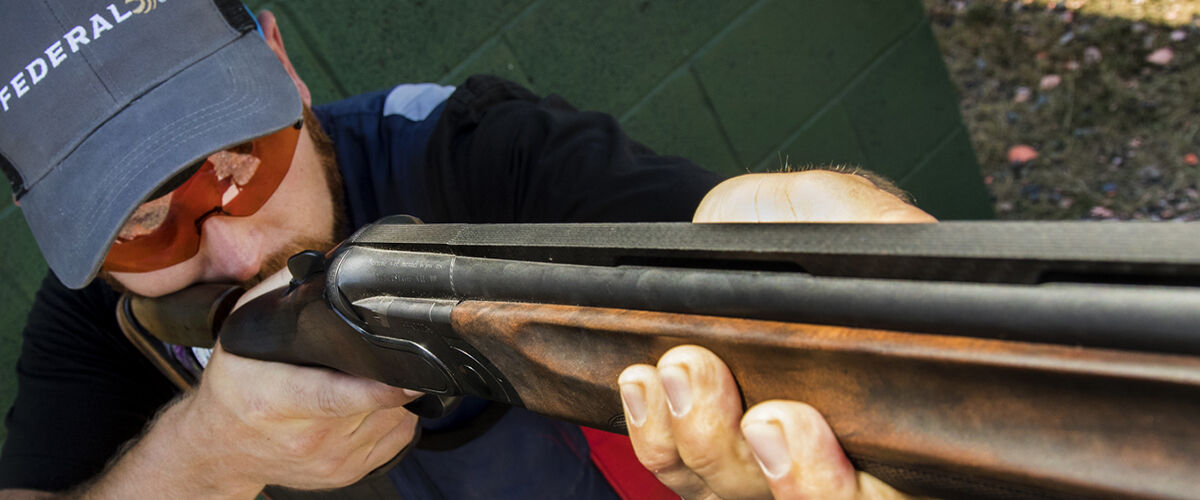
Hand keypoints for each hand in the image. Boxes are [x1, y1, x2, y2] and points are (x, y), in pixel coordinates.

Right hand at [175, 267, 421, 492]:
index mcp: (275, 401)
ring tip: (366, 378)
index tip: (410, 376)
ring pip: (396, 420)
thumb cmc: (235, 384)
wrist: (219, 447)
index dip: (377, 387)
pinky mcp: (346, 475)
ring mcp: (329, 462)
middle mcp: (304, 438)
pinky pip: (399, 439)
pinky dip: (396, 416)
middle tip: (388, 355)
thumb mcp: (245, 332)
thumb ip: (285, 294)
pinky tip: (371, 403)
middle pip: (376, 404)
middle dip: (392, 375)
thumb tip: (333, 262)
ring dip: (396, 396)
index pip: (334, 398)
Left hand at [617, 170, 933, 498]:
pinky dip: (655, 432)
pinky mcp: (703, 449)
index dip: (854, 480)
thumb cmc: (797, 224)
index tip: (808, 422)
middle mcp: (835, 449)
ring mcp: (762, 459)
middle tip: (763, 419)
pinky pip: (675, 467)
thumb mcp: (844, 209)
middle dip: (793, 477)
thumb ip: (877, 228)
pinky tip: (645, 382)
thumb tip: (905, 241)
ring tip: (684, 370)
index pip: (896, 483)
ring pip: (736, 491)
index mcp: (893, 403)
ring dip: (706, 440)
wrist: (729, 231)